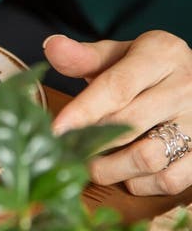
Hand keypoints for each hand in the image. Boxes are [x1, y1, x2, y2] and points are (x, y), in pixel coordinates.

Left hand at [44, 31, 191, 195]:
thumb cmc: (146, 70)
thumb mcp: (118, 55)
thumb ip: (84, 56)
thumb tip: (51, 46)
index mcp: (161, 54)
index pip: (117, 87)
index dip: (84, 111)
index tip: (56, 130)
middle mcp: (185, 86)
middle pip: (129, 125)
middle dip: (91, 143)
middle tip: (66, 152)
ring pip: (148, 158)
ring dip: (112, 169)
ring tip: (93, 165)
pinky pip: (169, 180)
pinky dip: (141, 184)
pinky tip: (127, 174)